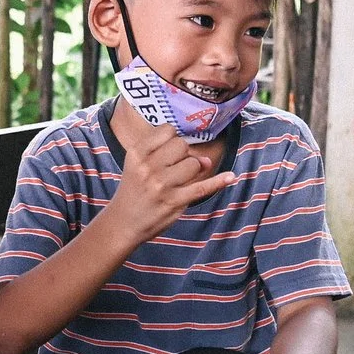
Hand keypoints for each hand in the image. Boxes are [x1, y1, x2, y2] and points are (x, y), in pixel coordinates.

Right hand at [108, 125, 236, 245]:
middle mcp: (148, 167)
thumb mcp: (138, 166)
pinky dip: (218, 182)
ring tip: (179, 181)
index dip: (172, 140)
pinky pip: (202, 187)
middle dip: (183, 154)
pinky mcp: (174, 202)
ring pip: (194, 163)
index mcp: (137, 153)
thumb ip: (167, 155)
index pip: (167, 130)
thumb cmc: (134, 191)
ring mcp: (162, 185)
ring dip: (193, 170)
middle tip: (172, 169)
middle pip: (182, 145)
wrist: (123, 223)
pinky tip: (230, 177)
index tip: (168, 151)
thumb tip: (205, 160)